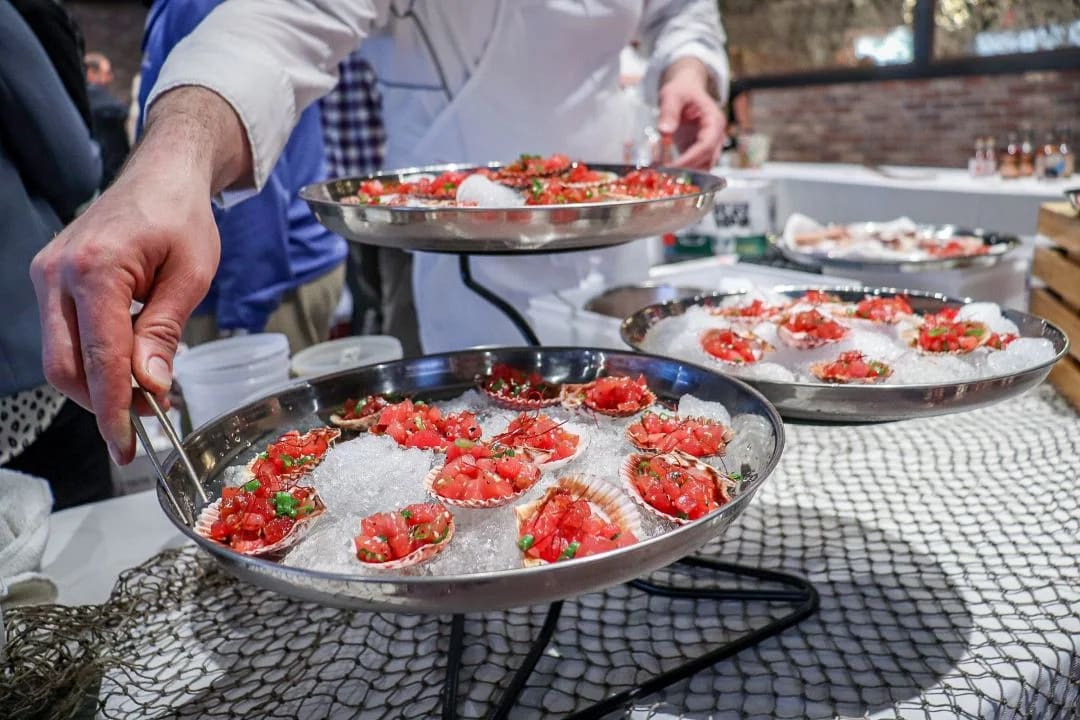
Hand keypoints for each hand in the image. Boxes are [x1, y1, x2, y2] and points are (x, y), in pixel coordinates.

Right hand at [30, 87, 249, 462]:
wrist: (161, 174)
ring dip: (99, 383)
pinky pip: (65, 335)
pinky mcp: (50, 279)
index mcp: (96, 270)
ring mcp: (47, 275)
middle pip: (65, 366)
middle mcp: (58, 273)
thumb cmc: (182, 216)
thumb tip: (152, 386)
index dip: (114, 410)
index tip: (127, 446)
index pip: (101, 359)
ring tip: (147, 389)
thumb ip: (165, 331)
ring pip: (60, 356)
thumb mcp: (190, 275)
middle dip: (103, 403)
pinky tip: (129, 361)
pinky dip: (94, 358)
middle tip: (148, 418)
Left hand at [656, 57, 725, 169]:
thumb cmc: (681, 90)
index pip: (706, 145)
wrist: (686, 89)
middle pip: (707, 159)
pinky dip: (683, 171)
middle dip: (687, 169)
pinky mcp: (699, 151)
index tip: (672, 166)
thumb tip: (664, 131)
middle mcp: (716, 135)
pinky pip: (695, 166)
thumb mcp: (672, 95)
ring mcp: (710, 144)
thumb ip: (669, 112)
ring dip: (686, 174)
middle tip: (664, 175)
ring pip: (703, 166)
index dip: (690, 158)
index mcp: (714, 121)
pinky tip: (666, 173)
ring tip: (663, 176)